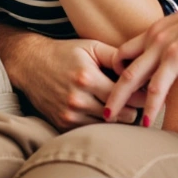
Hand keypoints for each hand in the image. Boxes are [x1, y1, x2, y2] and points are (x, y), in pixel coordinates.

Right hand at [11, 35, 143, 130]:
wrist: (30, 65)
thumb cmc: (64, 53)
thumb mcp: (91, 47)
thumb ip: (116, 56)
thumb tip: (141, 68)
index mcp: (87, 78)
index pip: (126, 96)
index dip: (141, 95)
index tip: (148, 91)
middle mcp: (78, 99)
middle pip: (121, 116)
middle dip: (132, 109)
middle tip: (137, 101)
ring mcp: (69, 115)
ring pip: (108, 126)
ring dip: (118, 118)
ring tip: (124, 107)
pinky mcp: (63, 125)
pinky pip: (92, 130)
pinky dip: (101, 123)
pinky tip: (105, 112)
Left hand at [104, 0, 177, 128]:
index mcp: (157, 29)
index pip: (127, 51)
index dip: (119, 69)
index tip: (113, 87)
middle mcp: (154, 37)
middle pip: (121, 65)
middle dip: (108, 86)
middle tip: (99, 105)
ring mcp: (163, 47)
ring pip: (131, 77)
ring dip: (119, 100)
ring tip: (109, 118)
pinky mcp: (177, 57)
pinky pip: (156, 87)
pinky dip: (148, 107)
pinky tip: (145, 122)